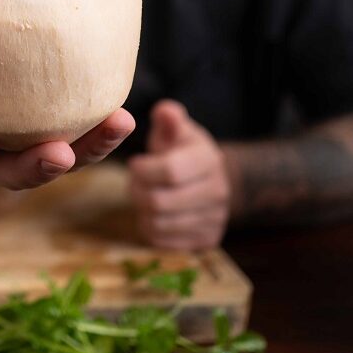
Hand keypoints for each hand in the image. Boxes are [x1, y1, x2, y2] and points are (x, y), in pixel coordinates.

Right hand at [0, 58, 134, 190]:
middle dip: (36, 169)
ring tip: (115, 126)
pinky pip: (87, 137)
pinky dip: (105, 130)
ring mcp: (34, 139)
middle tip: (58, 154)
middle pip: (13, 170)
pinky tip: (125, 115)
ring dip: (89, 150)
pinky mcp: (66, 127)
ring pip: (59, 159)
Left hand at [128, 100, 230, 249]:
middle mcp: (218, 192)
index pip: (170, 172)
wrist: (209, 179)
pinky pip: (163, 241)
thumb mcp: (176, 130)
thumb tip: (165, 111)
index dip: (143, 169)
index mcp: (209, 160)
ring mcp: (215, 219)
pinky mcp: (207, 241)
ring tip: (144, 195)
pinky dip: (150, 227)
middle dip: (137, 191)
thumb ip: (169, 119)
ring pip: (158, 223)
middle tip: (135, 182)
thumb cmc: (182, 150)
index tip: (134, 163)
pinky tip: (154, 212)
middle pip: (159, 202)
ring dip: (142, 210)